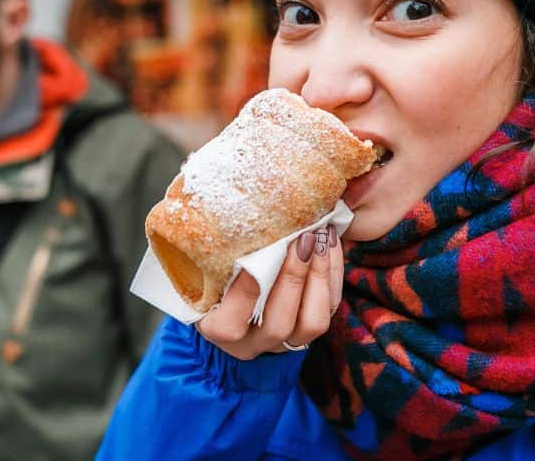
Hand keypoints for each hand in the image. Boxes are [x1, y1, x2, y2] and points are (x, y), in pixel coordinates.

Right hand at [197, 226, 340, 359]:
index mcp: (218, 330)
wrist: (231, 294)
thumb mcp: (201, 265)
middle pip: (278, 324)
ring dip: (320, 276)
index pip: (229, 325)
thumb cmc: (211, 270)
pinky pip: (330, 307)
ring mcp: (285, 340)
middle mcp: (252, 342)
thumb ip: (207, 246)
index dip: (245, 292)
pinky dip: (333, 274)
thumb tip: (206, 191)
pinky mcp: (310, 327)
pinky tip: (328, 242)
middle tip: (300, 237)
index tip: (254, 255)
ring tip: (319, 237)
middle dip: (293, 278)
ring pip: (312, 323)